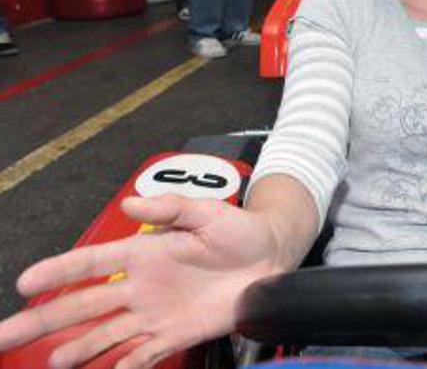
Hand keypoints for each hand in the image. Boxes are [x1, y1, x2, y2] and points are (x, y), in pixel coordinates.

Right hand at [0, 195, 283, 368]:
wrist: (271, 258)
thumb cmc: (239, 230)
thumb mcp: (207, 211)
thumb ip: (171, 208)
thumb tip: (130, 202)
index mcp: (144, 252)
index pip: (91, 262)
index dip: (58, 271)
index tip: (25, 282)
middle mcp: (142, 285)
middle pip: (83, 305)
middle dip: (42, 319)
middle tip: (5, 335)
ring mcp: (156, 312)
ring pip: (106, 334)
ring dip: (78, 348)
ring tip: (52, 361)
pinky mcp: (177, 333)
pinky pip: (145, 353)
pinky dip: (125, 364)